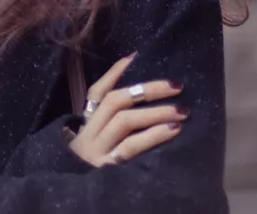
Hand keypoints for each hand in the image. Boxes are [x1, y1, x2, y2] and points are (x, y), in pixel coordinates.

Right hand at [67, 53, 186, 167]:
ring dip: (155, 112)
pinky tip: (173, 130)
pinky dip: (153, 135)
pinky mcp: (108, 170)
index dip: (115, 72)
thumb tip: (141, 94)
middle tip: (177, 85)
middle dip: (148, 89)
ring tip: (182, 109)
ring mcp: (97, 152)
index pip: (96, 92)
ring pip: (125, 121)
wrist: (74, 201)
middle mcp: (89, 135)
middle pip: (116, 102)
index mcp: (86, 126)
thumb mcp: (97, 144)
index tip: (137, 56)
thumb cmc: (95, 169)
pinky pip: (132, 148)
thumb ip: (110, 123)